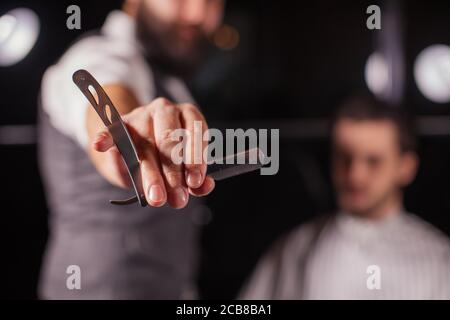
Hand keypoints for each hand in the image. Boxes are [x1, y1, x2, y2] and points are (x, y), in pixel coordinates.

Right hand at [91, 98, 214, 208]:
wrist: (137, 146)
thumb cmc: (168, 158)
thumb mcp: (185, 168)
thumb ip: (195, 178)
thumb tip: (205, 186)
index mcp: (188, 114)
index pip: (195, 133)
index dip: (195, 160)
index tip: (194, 183)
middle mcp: (165, 110)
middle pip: (169, 140)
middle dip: (173, 174)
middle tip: (176, 200)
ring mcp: (140, 115)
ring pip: (144, 145)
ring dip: (150, 174)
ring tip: (156, 198)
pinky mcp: (118, 125)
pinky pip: (110, 130)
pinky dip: (105, 137)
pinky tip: (100, 145)